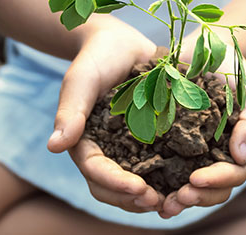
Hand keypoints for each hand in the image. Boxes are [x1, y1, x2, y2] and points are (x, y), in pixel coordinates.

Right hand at [47, 19, 162, 212]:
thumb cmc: (96, 57)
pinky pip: (160, 167)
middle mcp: (106, 152)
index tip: (137, 188)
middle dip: (134, 199)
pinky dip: (171, 178)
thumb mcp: (82, 80)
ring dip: (154, 196)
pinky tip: (191, 180)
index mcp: (84, 142)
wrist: (122, 44)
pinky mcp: (153, 142)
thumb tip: (54, 146)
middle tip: (159, 202)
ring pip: (138, 185)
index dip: (115, 183)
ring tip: (176, 199)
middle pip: (114, 188)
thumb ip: (70, 111)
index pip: (95, 171)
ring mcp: (130, 150)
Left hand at [159, 70, 245, 217]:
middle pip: (214, 189)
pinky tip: (145, 192)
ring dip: (179, 200)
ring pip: (193, 187)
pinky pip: (169, 171)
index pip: (234, 173)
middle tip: (177, 198)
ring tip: (162, 205)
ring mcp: (198, 154)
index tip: (196, 179)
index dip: (217, 180)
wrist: (205, 46)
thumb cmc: (233, 67)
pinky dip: (160, 185)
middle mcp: (221, 156)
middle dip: (197, 196)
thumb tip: (241, 156)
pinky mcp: (174, 146)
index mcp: (242, 147)